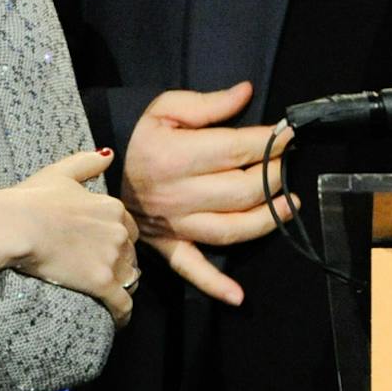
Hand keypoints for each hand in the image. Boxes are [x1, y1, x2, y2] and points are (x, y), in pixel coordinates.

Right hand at [0, 149, 141, 326]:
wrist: (16, 225)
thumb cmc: (31, 199)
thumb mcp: (60, 173)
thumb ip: (86, 163)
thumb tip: (108, 154)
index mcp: (113, 207)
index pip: (127, 228)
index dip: (117, 239)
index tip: (105, 248)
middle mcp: (120, 232)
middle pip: (130, 253)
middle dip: (121, 263)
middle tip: (103, 273)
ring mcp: (112, 258)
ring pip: (129, 277)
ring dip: (121, 286)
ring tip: (108, 295)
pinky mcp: (101, 283)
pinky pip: (122, 304)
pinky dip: (122, 313)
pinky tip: (118, 320)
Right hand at [118, 82, 295, 305]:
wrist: (100, 175)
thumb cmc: (138, 138)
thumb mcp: (164, 110)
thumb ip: (207, 104)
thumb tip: (246, 93)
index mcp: (173, 158)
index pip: (236, 150)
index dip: (269, 142)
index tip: (290, 134)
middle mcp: (175, 196)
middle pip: (240, 191)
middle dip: (273, 176)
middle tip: (286, 164)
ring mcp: (173, 226)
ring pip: (230, 230)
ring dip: (267, 220)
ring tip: (290, 204)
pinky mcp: (169, 246)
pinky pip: (192, 270)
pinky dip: (215, 286)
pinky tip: (238, 296)